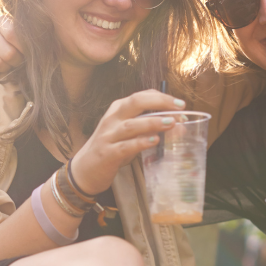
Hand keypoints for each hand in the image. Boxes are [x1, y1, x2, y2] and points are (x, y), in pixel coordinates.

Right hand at [0, 16, 24, 75]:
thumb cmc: (0, 34)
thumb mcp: (10, 28)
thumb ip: (22, 35)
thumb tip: (40, 47)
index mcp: (0, 21)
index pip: (15, 36)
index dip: (24, 49)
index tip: (27, 53)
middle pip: (8, 54)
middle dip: (16, 62)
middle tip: (17, 61)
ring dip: (5, 68)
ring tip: (6, 64)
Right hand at [71, 90, 186, 194]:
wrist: (85, 170)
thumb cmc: (111, 149)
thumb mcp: (129, 135)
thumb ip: (150, 129)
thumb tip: (179, 126)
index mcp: (117, 110)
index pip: (140, 96)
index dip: (161, 97)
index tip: (180, 104)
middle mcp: (112, 119)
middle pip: (135, 103)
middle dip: (159, 102)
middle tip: (179, 107)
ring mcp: (108, 136)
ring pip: (131, 124)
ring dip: (152, 122)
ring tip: (171, 123)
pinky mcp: (107, 154)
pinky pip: (125, 146)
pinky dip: (140, 143)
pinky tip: (154, 141)